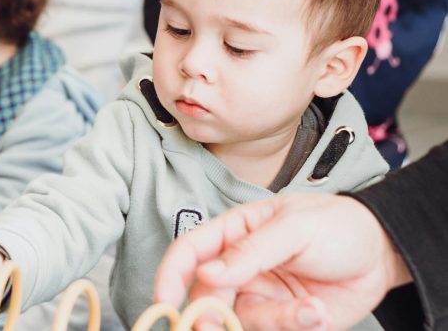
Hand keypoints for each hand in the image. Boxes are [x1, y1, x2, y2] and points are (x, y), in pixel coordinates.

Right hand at [153, 194, 411, 330]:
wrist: (381, 254)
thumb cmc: (337, 225)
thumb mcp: (294, 227)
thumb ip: (250, 251)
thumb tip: (207, 272)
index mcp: (233, 233)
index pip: (188, 252)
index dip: (170, 276)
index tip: (164, 302)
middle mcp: (238, 267)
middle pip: (206, 296)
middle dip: (215, 316)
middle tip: (225, 326)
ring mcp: (258, 295)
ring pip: (241, 321)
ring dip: (276, 321)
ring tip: (312, 312)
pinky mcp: (280, 319)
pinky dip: (296, 326)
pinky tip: (319, 313)